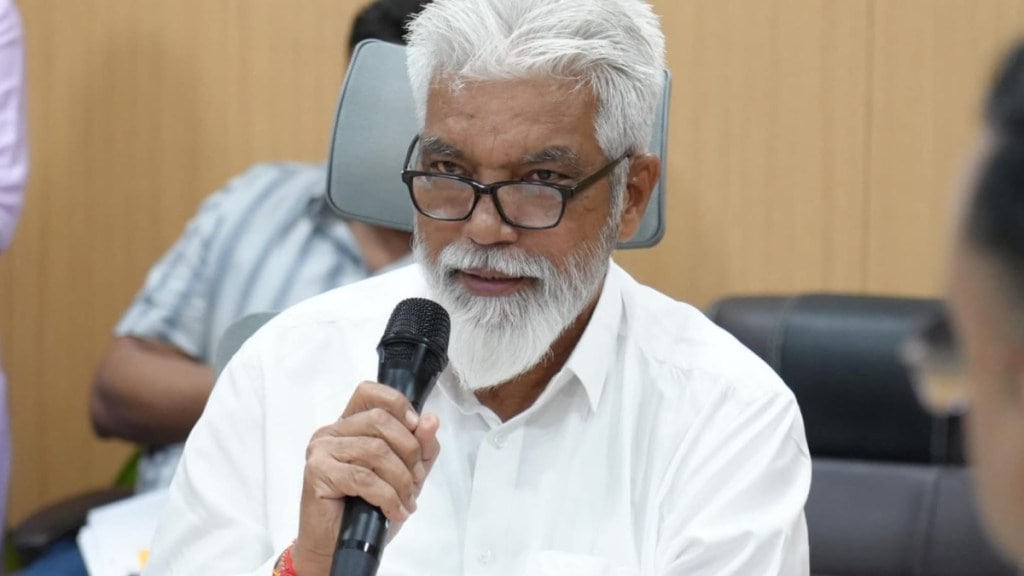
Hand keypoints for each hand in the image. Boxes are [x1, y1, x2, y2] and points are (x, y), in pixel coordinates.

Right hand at [292, 381, 440, 574]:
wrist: (338, 547)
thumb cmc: (367, 509)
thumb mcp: (406, 474)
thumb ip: (420, 447)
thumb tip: (430, 420)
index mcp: (350, 425)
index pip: (370, 392)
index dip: (397, 404)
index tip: (415, 427)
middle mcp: (332, 431)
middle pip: (379, 420)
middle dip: (408, 451)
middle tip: (416, 480)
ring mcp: (321, 450)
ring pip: (375, 450)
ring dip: (401, 479)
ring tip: (406, 500)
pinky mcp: (317, 471)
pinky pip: (363, 477)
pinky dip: (387, 496)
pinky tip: (394, 510)